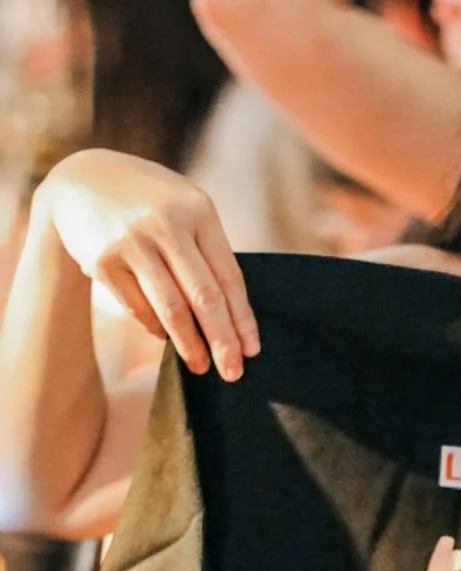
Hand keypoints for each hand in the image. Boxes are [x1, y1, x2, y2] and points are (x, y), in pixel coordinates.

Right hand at [35, 148, 258, 380]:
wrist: (80, 179)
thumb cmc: (151, 203)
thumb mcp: (186, 208)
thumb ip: (209, 251)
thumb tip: (232, 316)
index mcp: (198, 212)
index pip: (229, 277)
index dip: (242, 319)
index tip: (252, 350)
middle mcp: (166, 226)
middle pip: (204, 297)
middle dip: (222, 340)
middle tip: (233, 373)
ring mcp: (131, 242)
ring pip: (170, 307)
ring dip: (189, 344)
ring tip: (201, 367)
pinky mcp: (102, 260)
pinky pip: (137, 306)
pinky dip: (154, 327)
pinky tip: (166, 338)